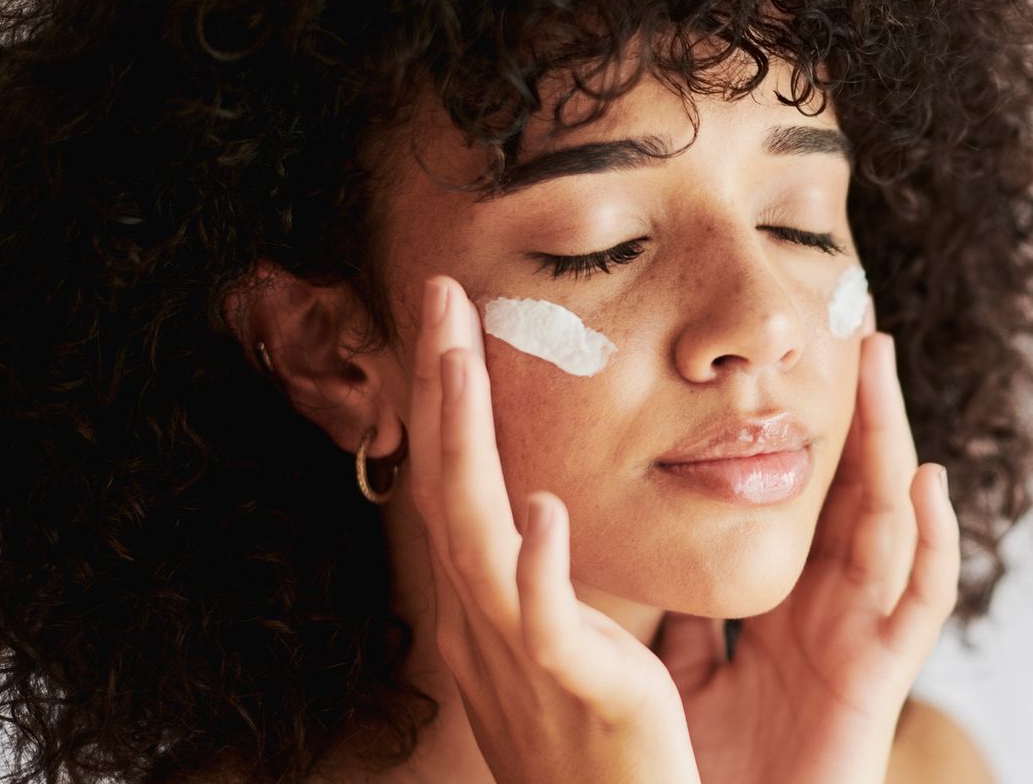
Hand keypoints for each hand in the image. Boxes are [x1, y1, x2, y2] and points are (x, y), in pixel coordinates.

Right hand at [409, 274, 701, 783]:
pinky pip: (543, 622)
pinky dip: (534, 564)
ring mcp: (517, 655)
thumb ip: (546, 581)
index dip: (449, 398)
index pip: (458, 482)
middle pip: (449, 485)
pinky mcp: (572, 691)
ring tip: (461, 358)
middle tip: (440, 293)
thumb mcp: (558, 648)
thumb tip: (540, 516)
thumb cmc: (592, 747)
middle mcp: (483, 622)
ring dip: (465, 440)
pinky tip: (538, 508)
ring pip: (476, 532)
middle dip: (441, 387)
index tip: (453, 317)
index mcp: (488, 606)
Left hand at [652, 321, 963, 783]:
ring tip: (883, 370)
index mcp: (780, 613)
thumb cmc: (704, 781)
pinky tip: (927, 484)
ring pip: (887, 524)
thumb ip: (672, 619)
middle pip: (852, 496)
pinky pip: (918, 605)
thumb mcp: (679, 678)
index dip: (808, 439)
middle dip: (860, 417)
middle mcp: (828, 617)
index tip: (798, 365)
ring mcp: (859, 643)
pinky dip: (933, 543)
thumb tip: (622, 555)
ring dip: (891, 442)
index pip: (801, 505)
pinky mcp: (879, 684)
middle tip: (859, 333)